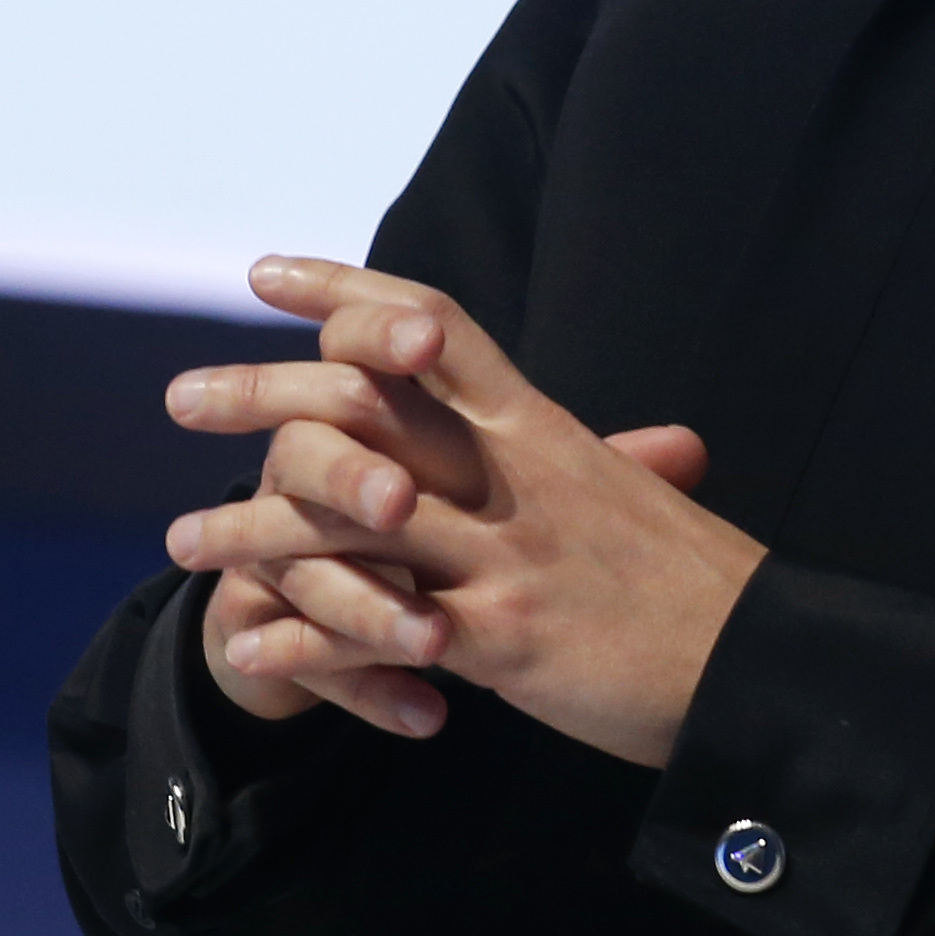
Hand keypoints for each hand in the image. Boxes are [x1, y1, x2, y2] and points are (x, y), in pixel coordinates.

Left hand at [164, 257, 762, 766]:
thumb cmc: (698, 581)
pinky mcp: (495, 644)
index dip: (345, 290)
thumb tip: (546, 428)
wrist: (756, 662)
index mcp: (542, 428)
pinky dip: (299, 639)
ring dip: (248, 531)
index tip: (268, 273)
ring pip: (342, 523)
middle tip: (182, 397)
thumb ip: (578, 455)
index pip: (431, 324)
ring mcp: (500, 558)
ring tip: (178, 544)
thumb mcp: (635, 491)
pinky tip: (247, 643)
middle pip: (362, 407)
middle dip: (262, 395)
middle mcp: (511, 477)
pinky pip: (370, 634)